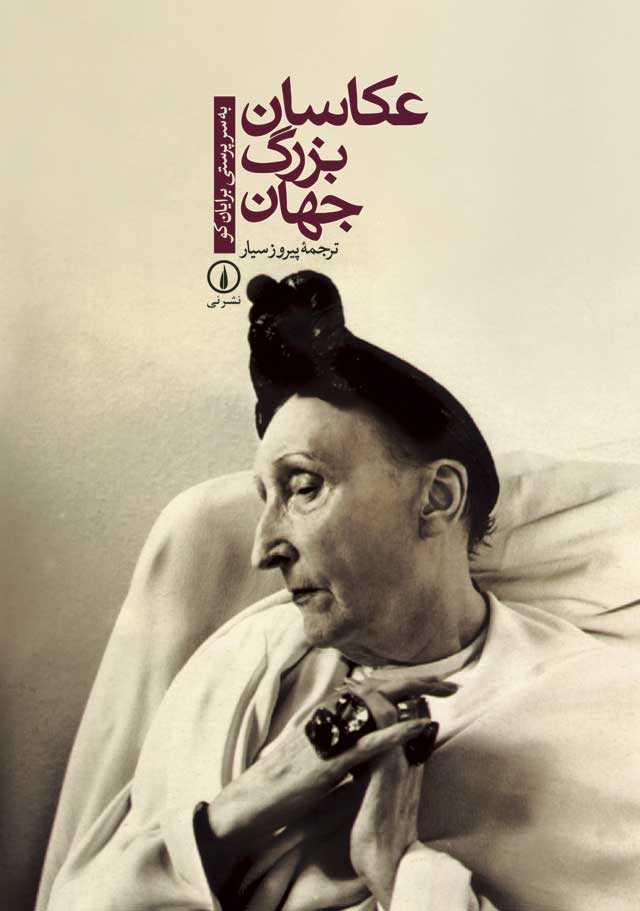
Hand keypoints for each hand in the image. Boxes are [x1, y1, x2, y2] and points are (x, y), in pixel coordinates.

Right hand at [206, 673, 451, 889]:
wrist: (252, 801)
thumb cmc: (283, 776)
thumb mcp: (314, 745)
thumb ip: (337, 732)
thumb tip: (363, 725)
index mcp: (326, 711)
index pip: (369, 686)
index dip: (403, 680)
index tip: (432, 682)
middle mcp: (328, 714)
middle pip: (379, 686)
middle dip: (417, 682)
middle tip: (451, 684)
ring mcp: (330, 736)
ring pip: (376, 706)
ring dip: (413, 698)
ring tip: (443, 695)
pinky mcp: (330, 762)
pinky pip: (369, 743)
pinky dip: (397, 731)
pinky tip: (418, 725)